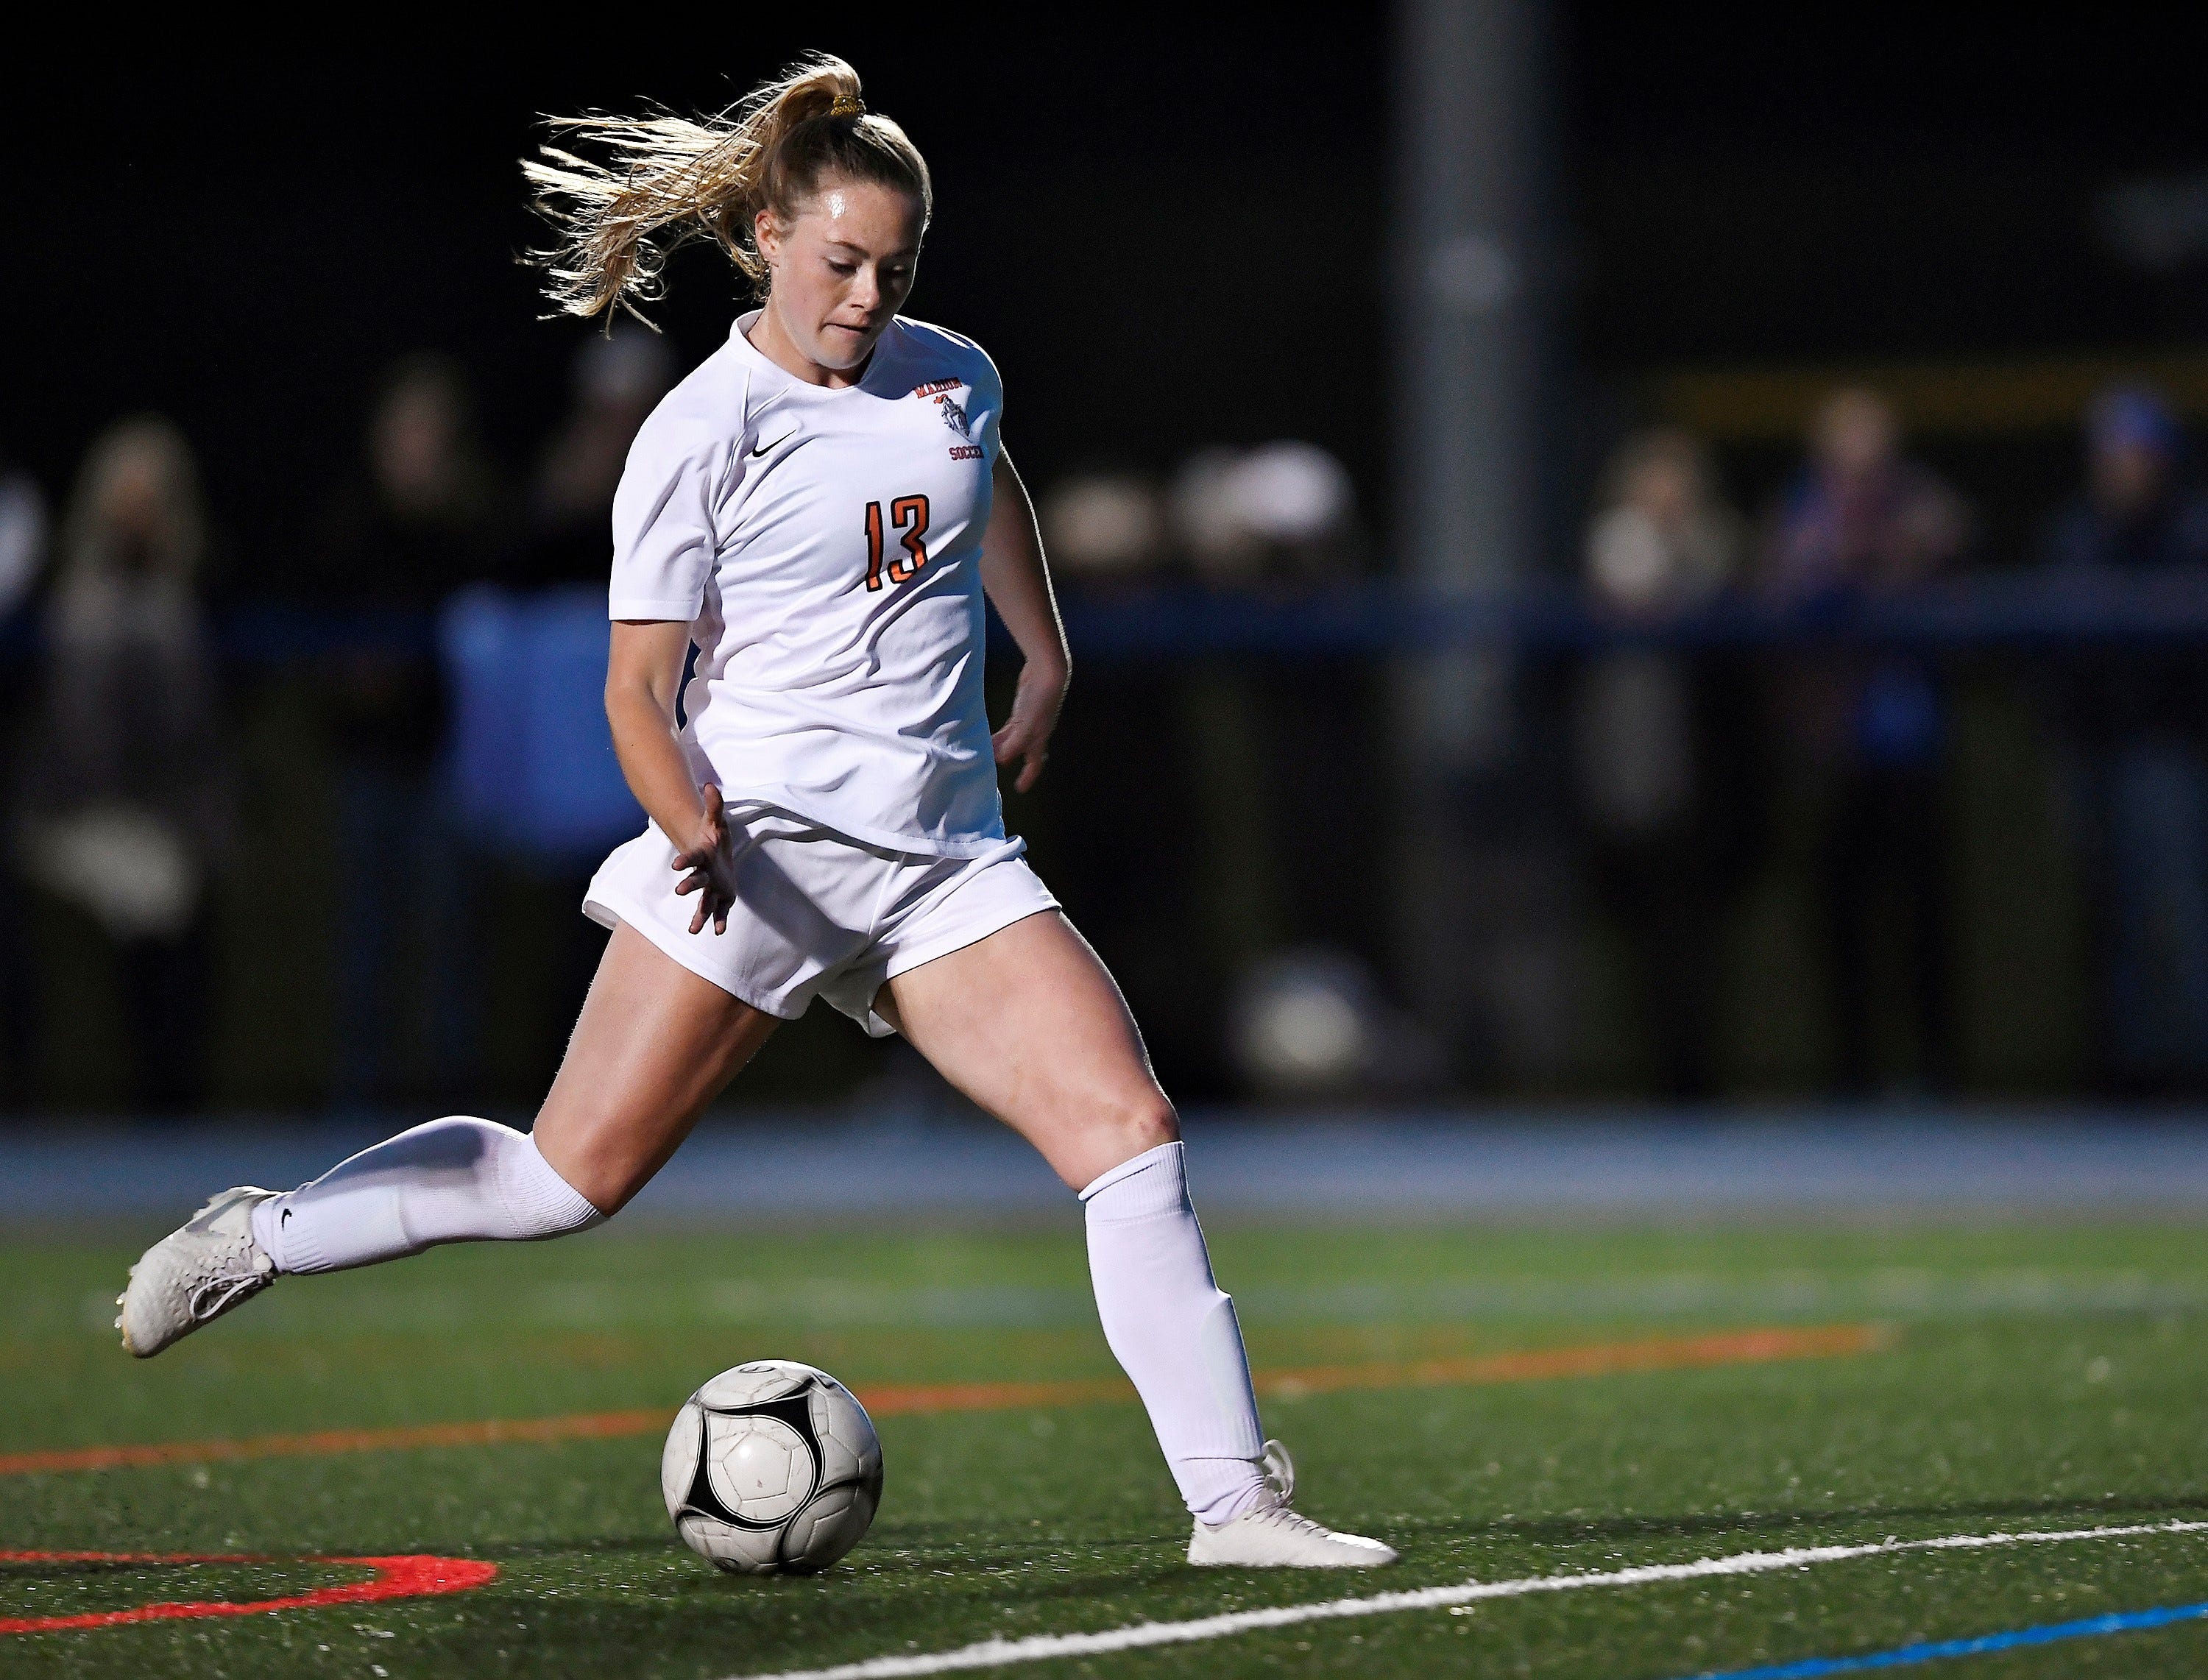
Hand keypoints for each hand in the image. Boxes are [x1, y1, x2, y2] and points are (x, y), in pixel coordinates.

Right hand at [671, 784, 735, 934]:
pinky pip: (718, 910)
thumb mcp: (716, 820)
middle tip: (679, 891)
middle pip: (696, 881)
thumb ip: (714, 805)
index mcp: (701, 855)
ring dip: (699, 914)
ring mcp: (711, 886)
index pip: (692, 858)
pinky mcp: (721, 896)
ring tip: (693, 930)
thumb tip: (710, 786)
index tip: (675, 866)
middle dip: (689, 886)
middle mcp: (704, 873)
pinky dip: (718, 921)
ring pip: (704, 901)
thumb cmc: (713, 836)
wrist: (712, 852)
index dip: (685, 861)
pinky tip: (717, 932)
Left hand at [991, 659, 1066, 793]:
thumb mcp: (1025, 726)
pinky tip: (989, 735)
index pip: (1034, 764)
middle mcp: (1035, 733)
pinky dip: (1000, 734)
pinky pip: (1010, 728)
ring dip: (1000, 747)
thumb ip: (1013, 744)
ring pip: (1012, 740)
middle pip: (1020, 753)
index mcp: (1039, 739)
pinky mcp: (1022, 709)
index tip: (1020, 789)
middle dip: (1007, 761)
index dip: (1027, 778)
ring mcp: (1028, 721)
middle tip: (991, 769)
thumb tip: (1002, 760)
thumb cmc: (1040, 699)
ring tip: (984, 752)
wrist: (1047, 672)